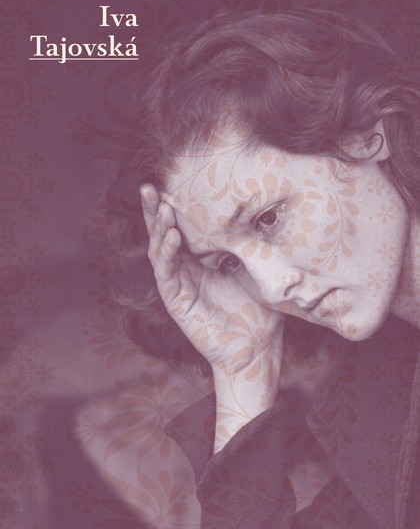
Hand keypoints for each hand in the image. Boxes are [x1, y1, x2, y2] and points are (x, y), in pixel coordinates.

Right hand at [140, 184, 283, 375]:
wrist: (255, 349)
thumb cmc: (259, 311)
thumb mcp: (258, 270)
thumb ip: (251, 245)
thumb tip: (262, 210)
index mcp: (202, 261)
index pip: (183, 228)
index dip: (174, 206)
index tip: (171, 180)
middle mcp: (186, 270)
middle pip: (163, 235)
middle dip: (155, 211)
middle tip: (150, 186)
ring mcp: (178, 285)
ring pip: (160, 251)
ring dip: (159, 228)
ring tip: (162, 207)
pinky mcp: (176, 302)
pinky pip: (167, 274)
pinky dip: (167, 254)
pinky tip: (172, 236)